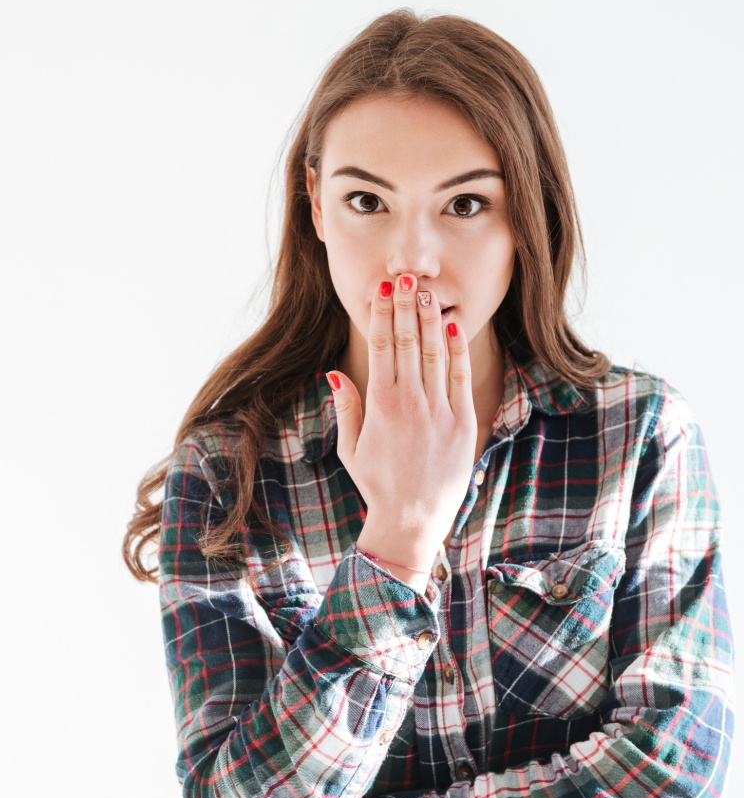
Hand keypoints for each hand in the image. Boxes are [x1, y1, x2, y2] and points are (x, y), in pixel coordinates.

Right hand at [329, 277, 476, 575]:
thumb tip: (334, 373)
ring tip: (426, 292)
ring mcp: (439, 412)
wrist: (412, 520)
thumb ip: (346, 407)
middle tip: (404, 278)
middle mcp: (409, 404)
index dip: (382, 315)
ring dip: (430, 320)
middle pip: (409, 342)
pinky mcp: (462, 424)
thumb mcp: (351, 448)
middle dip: (406, 307)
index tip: (382, 291)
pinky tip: (451, 327)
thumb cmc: (378, 485)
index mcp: (380, 407)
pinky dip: (456, 351)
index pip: (382, 348)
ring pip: (434, 354)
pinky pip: (460, 378)